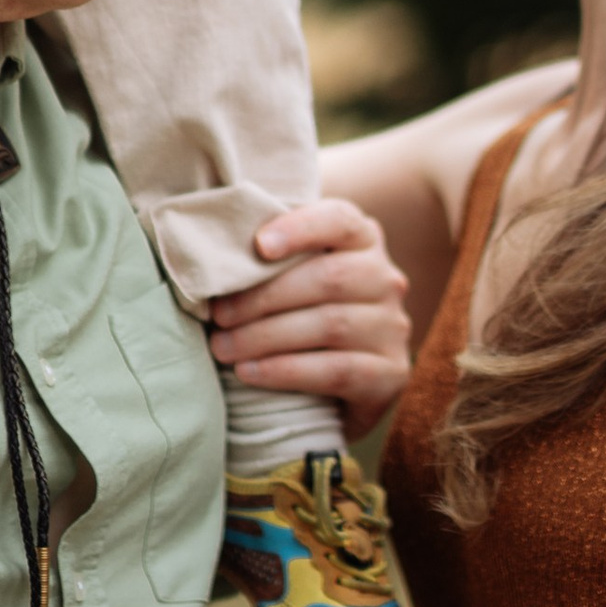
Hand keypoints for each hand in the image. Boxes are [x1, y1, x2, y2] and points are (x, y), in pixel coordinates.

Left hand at [207, 199, 413, 437]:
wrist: (341, 386)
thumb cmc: (302, 314)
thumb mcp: (293, 275)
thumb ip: (272, 257)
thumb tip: (212, 250)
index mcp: (363, 240)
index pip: (340, 220)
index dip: (300, 228)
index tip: (258, 245)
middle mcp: (386, 279)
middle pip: (329, 278)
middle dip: (263, 297)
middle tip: (218, 316)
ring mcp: (393, 327)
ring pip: (331, 324)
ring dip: (266, 336)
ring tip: (223, 348)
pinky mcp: (391, 374)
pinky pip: (337, 370)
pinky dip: (286, 371)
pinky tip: (248, 372)